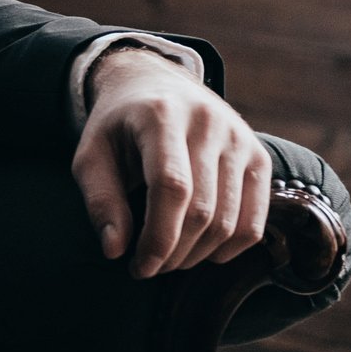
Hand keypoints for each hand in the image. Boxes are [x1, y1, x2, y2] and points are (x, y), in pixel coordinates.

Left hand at [71, 48, 270, 278]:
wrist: (156, 85)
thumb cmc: (119, 126)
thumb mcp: (92, 154)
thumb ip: (100, 200)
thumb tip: (115, 250)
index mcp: (161, 115)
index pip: (171, 187)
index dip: (157, 237)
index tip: (139, 267)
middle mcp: (208, 122)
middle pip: (202, 209)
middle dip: (174, 252)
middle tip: (150, 267)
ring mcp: (239, 138)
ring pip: (229, 220)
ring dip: (198, 254)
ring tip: (170, 258)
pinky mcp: (259, 156)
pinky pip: (255, 220)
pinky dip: (230, 247)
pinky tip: (202, 251)